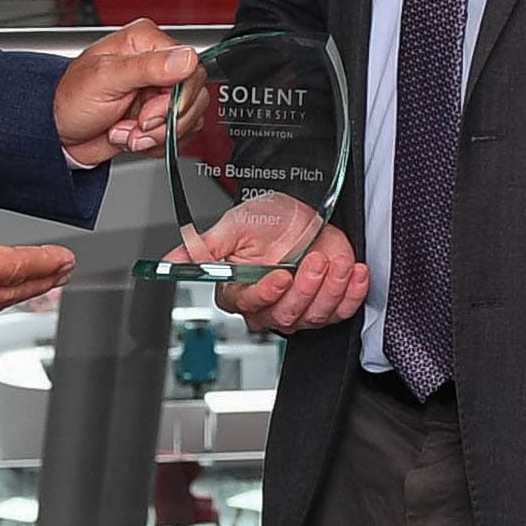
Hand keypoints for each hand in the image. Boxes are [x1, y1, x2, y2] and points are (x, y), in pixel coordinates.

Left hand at [54, 19, 195, 166]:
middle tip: (136, 124)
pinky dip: (156, 144)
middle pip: (193, 95)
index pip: (190, 68)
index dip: (174, 97)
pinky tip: (131, 136)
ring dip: (157, 135)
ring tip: (126, 131)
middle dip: (163, 121)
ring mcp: (159, 92)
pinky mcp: (159, 117)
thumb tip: (185, 58)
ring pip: (188, 118)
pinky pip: (179, 134)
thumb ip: (147, 67)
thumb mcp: (105, 78)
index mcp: (146, 43)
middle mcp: (157, 64)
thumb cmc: (70, 99)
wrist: (59, 132)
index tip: (149, 113)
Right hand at [169, 191, 365, 332]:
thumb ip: (205, 246)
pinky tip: (353, 271)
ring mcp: (298, 307)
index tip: (280, 275)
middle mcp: (268, 303)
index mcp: (239, 289)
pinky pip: (341, 310)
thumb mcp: (235, 225)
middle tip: (314, 260)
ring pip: (313, 315)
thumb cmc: (268, 218)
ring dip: (330, 287)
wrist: (303, 210)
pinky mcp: (327, 305)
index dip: (265, 293)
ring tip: (334, 259)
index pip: (247, 304)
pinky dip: (352, 292)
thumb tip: (171, 261)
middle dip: (304, 288)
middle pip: (283, 315)